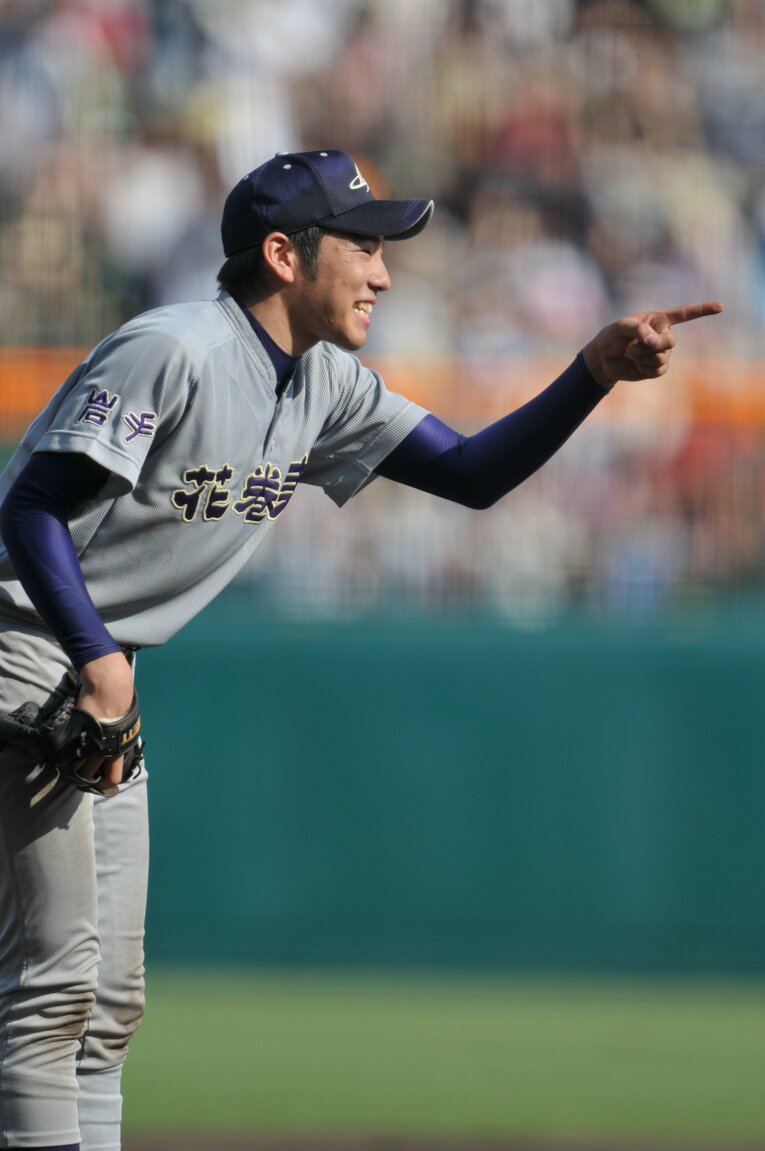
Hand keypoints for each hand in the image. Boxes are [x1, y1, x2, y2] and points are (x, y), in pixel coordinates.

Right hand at [76, 650, 134, 793]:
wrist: (109, 688)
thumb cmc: (122, 703)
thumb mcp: (125, 725)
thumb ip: (119, 738)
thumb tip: (115, 745)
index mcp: (120, 749)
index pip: (113, 778)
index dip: (105, 783)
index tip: (100, 780)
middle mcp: (104, 751)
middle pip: (90, 776)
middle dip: (85, 777)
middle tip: (82, 771)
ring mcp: (89, 743)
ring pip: (77, 766)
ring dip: (74, 765)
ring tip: (73, 760)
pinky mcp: (76, 734)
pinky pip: (68, 751)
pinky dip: (66, 754)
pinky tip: (66, 751)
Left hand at [582, 300, 723, 390]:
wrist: (604, 359)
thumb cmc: (612, 337)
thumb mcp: (620, 328)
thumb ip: (637, 329)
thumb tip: (654, 341)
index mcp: (658, 319)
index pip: (684, 313)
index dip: (703, 310)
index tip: (721, 307)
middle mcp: (664, 334)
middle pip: (670, 341)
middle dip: (655, 344)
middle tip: (638, 344)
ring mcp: (663, 352)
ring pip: (662, 356)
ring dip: (642, 356)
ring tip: (631, 352)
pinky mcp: (658, 368)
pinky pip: (657, 369)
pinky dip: (644, 366)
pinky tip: (636, 363)